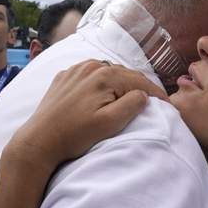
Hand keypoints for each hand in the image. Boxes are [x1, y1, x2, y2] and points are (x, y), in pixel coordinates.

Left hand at [9, 60, 168, 166]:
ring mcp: (75, 70)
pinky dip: (102, 80)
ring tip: (131, 95)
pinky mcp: (64, 77)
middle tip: (153, 100)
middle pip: (125, 74)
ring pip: (108, 71)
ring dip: (121, 82)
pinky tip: (104, 91)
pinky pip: (91, 73)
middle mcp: (91, 66)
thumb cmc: (75, 135)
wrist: (39, 140)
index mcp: (105, 76)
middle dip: (140, 86)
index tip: (169, 104)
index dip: (157, 92)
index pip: (139, 81)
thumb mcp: (110, 123)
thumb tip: (143, 95)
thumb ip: (131, 105)